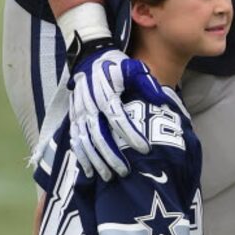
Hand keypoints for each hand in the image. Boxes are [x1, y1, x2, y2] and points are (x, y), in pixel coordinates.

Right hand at [68, 49, 164, 180]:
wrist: (90, 58)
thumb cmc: (118, 66)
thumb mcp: (134, 68)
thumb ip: (146, 83)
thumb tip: (160, 99)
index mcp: (104, 91)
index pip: (117, 116)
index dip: (130, 134)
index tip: (145, 150)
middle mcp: (88, 103)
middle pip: (99, 133)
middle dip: (111, 154)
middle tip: (125, 171)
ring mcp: (79, 112)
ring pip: (84, 140)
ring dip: (96, 160)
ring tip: (109, 177)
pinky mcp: (73, 118)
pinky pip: (75, 140)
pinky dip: (81, 157)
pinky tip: (90, 172)